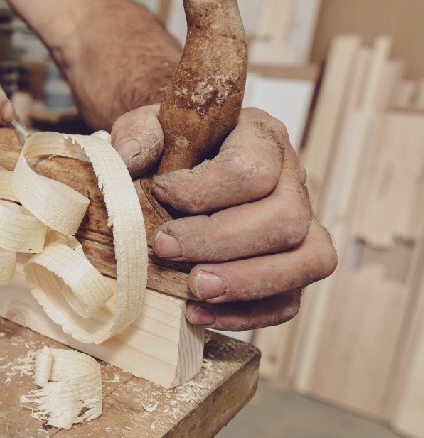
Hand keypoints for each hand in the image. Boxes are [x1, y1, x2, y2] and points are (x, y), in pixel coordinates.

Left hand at [110, 106, 337, 329]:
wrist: (178, 161)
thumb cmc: (171, 143)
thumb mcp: (149, 123)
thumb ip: (139, 132)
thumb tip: (129, 156)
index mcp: (261, 137)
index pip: (253, 169)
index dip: (204, 190)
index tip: (160, 193)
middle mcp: (293, 179)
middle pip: (285, 218)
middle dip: (221, 242)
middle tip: (167, 249)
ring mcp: (301, 224)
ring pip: (308, 260)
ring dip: (247, 282)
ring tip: (195, 289)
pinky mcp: (291, 265)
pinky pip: (290, 299)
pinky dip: (247, 314)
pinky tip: (199, 313)